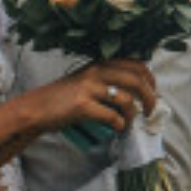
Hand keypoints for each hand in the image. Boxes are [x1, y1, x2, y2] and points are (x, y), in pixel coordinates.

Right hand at [33, 58, 159, 136]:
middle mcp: (96, 70)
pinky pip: (111, 116)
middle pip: (136, 80)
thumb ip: (108, 81)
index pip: (136, 64)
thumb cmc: (64, 97)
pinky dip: (119, 124)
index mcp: (100, 63)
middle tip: (151, 111)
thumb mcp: (87, 80)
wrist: (37, 108)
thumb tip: (136, 95)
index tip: (153, 92)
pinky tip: (117, 128)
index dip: (150, 79)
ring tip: (130, 123)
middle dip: (150, 98)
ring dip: (134, 115)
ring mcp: (89, 87)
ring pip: (126, 99)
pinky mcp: (82, 105)